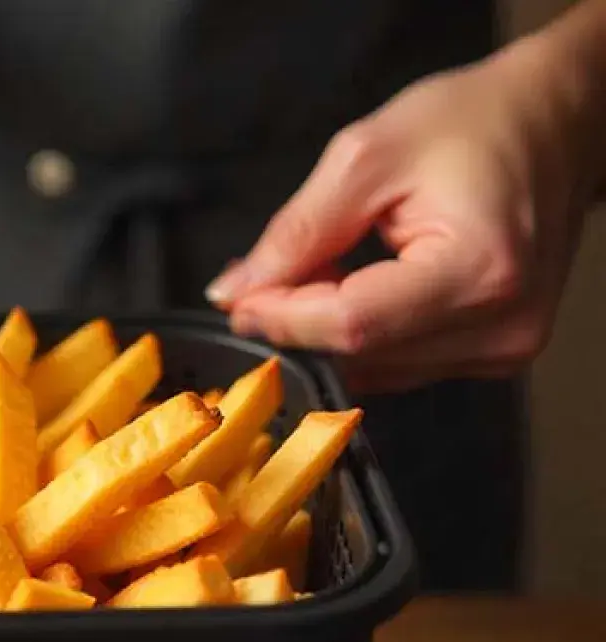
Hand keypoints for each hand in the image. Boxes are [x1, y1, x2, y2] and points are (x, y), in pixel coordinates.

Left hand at [206, 38, 594, 393]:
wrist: (557, 122)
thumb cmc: (475, 122)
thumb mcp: (366, 157)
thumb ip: (296, 233)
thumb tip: (236, 293)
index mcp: (478, 270)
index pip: (352, 324)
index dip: (282, 316)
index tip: (237, 298)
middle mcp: (500, 325)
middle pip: (359, 353)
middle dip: (296, 320)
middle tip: (267, 275)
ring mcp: (503, 347)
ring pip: (374, 367)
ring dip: (326, 328)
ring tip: (323, 264)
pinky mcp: (496, 353)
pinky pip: (399, 363)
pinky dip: (361, 333)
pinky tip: (357, 283)